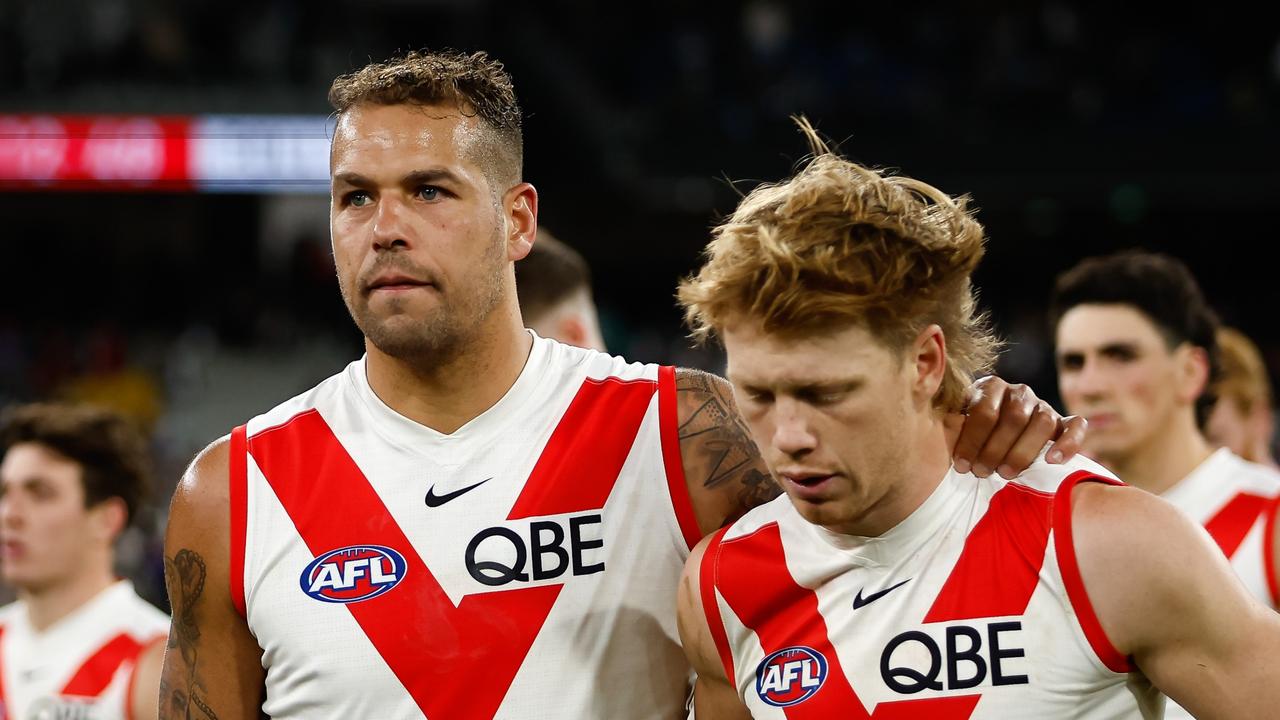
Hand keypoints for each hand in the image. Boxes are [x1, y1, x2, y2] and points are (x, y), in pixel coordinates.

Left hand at [947, 375, 1086, 478]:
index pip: (984, 411)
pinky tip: (1053, 461)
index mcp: (989, 388)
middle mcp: (1019, 392)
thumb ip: (950, 423)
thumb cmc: (969, 437)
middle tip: (982, 473)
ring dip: (1022, 451)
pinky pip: (1075, 426)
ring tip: (1006, 474)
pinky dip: (1067, 443)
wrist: (996, 439)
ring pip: (1042, 422)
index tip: (962, 466)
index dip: (972, 440)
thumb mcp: (955, 425)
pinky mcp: (1063, 422)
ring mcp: (1043, 406)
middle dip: (995, 449)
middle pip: (1013, 418)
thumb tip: (938, 423)